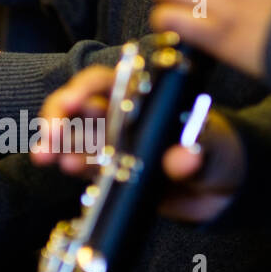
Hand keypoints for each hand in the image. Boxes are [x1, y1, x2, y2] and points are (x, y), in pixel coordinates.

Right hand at [31, 65, 246, 221]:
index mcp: (144, 96)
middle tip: (51, 135)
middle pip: (80, 107)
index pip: (106, 82)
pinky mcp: (113, 173)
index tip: (74, 102)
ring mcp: (115, 144)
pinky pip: (86, 166)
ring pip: (77, 136)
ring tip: (45, 156)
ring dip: (58, 143)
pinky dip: (72, 165)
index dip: (85, 89)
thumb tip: (185, 157)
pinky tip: (63, 167)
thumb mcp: (216, 146)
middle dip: (60, 117)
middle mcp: (123, 115)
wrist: (224, 189)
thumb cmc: (221, 150)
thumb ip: (199, 149)